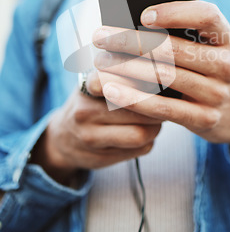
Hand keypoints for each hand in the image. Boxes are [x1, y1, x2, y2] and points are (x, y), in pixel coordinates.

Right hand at [30, 72, 160, 184]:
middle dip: (159, 108)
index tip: (163, 84)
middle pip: (140, 111)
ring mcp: (91, 137)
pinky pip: (140, 150)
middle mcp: (86, 111)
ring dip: (156, 128)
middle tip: (166, 104)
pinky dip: (149, 142)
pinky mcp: (100, 158)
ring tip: (156, 120)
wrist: (61, 138)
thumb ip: (123, 75)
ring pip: (141, 134)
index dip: (153, 85)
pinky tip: (144, 135)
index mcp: (89, 85)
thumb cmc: (89, 103)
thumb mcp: (97, 82)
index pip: (131, 83)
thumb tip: (162, 73)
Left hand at [92, 1, 229, 162]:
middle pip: (173, 48)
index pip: (206, 15)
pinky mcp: (205, 119)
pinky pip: (164, 109)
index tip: (142, 14)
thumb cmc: (217, 69)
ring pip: (164, 77)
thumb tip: (133, 22)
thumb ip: (185, 36)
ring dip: (126, 68)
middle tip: (100, 36)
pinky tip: (112, 91)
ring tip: (100, 62)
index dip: (175, 12)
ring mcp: (217, 93)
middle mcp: (226, 64)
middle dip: (131, 41)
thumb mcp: (214, 48)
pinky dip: (135, 99)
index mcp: (227, 38)